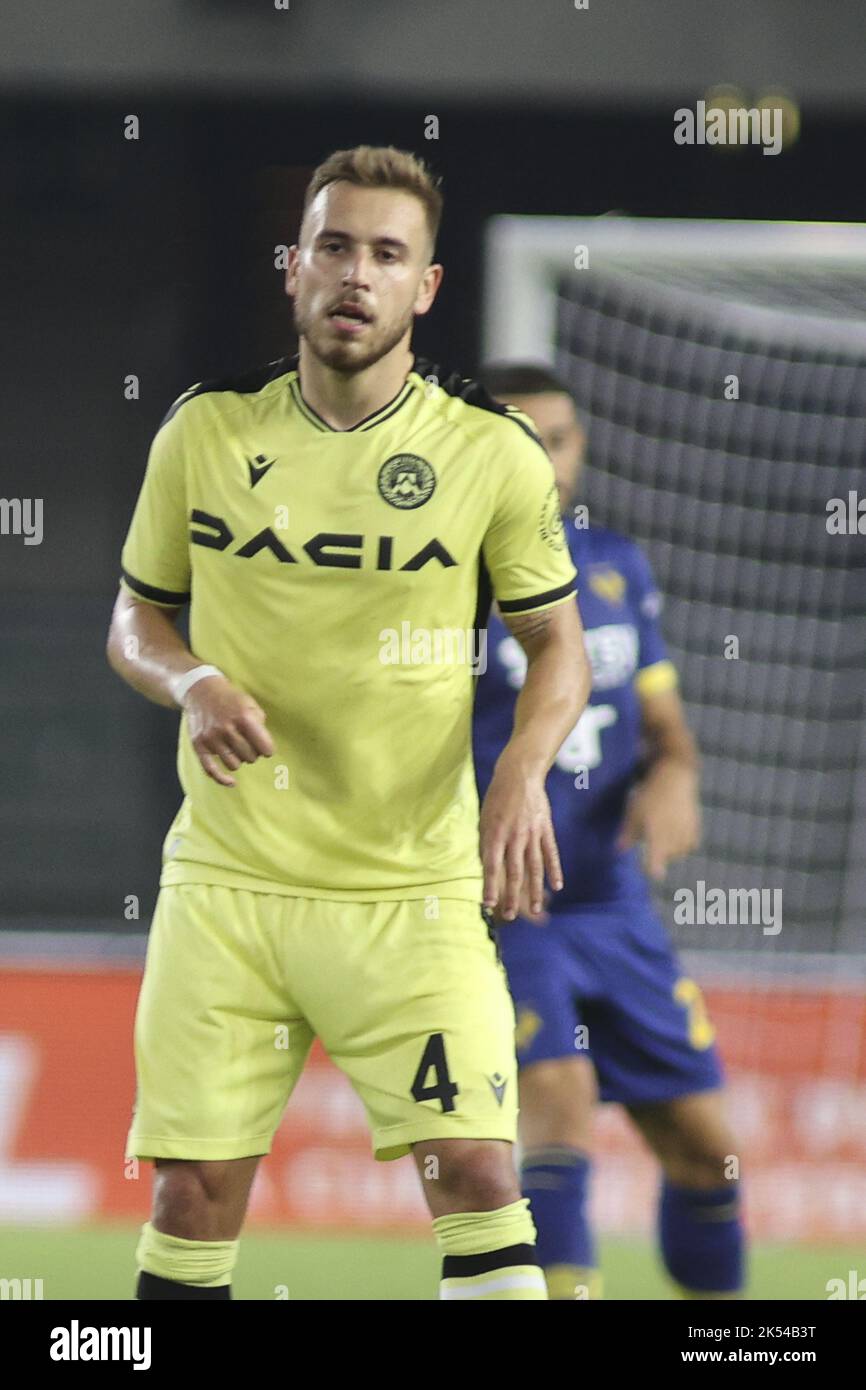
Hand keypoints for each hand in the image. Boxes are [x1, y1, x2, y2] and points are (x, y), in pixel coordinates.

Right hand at [182, 675, 273, 786]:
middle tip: (248, 744)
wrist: (201, 690)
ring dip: (238, 759)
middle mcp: (226, 728)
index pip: (264, 747)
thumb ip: (260, 724)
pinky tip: (232, 783)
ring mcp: (211, 737)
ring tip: (235, 748)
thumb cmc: (230, 699)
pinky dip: (222, 779)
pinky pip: (211, 769)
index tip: (265, 747)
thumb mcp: (250, 704)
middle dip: (253, 753)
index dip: (267, 749)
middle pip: (250, 757)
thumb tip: (264, 747)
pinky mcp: (199, 745)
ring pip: (233, 764)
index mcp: (243, 717)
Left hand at [480, 748, 562, 920]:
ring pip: (534, 867)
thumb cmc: (496, 798)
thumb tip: (484, 868)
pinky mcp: (545, 829)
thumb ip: (485, 843)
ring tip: (536, 910)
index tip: (489, 904)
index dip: (490, 886)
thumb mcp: (483, 818)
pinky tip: (556, 886)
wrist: (519, 774)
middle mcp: (514, 836)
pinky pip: (551, 853)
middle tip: (510, 915)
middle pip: (513, 872)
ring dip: (534, 890)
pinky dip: (554, 870)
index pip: (491, 866)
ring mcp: (532, 833)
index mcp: (494, 833)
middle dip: (512, 896)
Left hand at [617, 760, 700, 880]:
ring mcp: (687, 834)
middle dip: (658, 851)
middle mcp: (674, 838)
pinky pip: (690, 845)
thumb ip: (627, 835)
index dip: (653, 870)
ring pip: (679, 852)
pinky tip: (676, 830)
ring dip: (671, 848)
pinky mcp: (696, 828)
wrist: (674, 778)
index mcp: (657, 837)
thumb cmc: (649, 796)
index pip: (656, 864)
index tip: (652, 871)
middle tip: (652, 831)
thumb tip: (618, 851)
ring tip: (664, 829)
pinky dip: (683, 842)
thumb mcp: (633, 813)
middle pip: (666, 857)